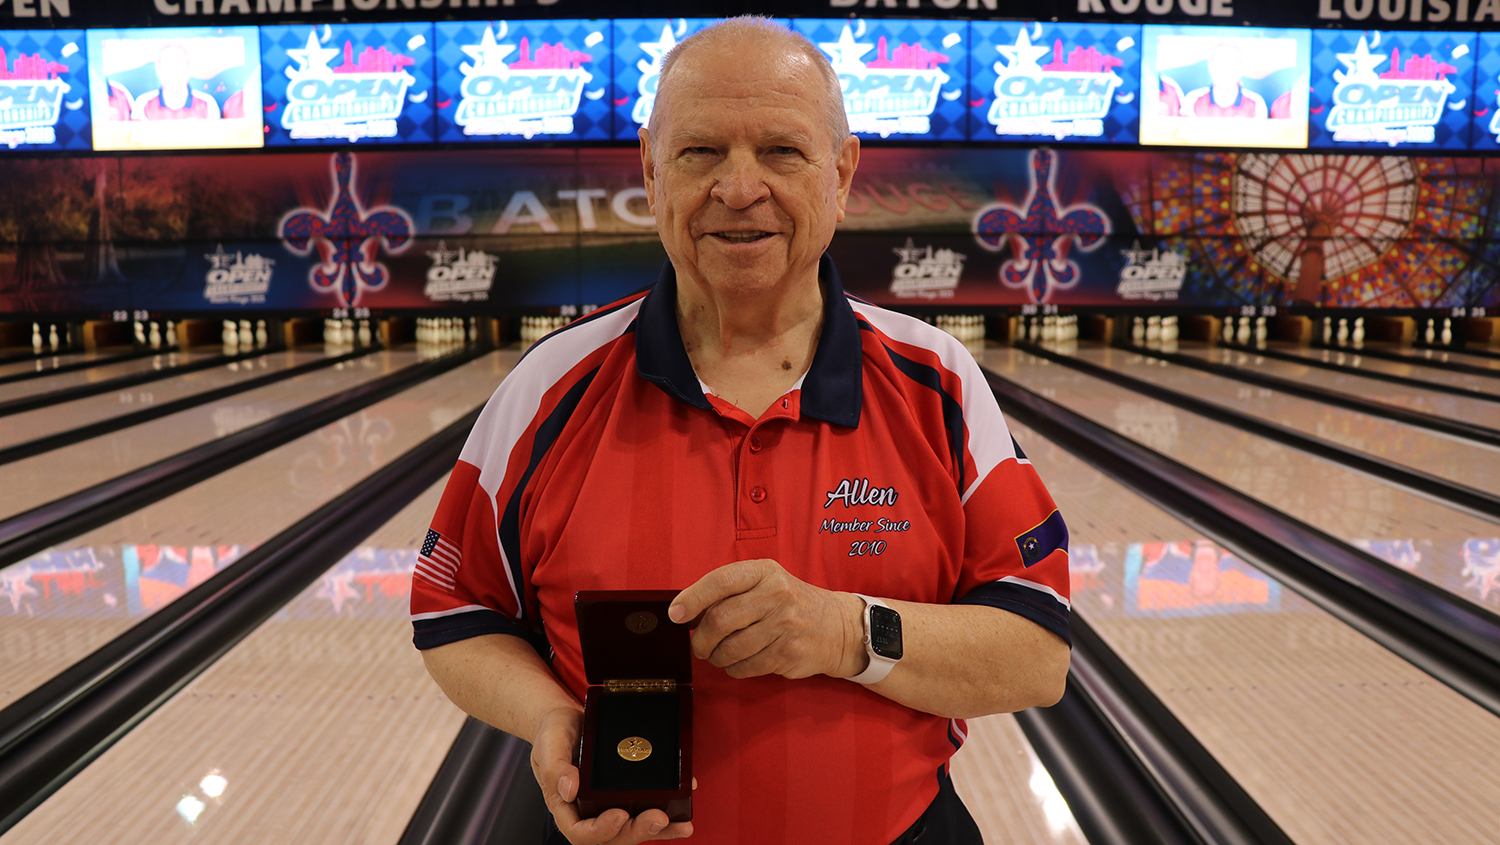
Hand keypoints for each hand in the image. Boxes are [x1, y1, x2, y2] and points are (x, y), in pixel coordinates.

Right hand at [530, 707, 693, 842]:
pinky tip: (683, 812)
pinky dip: (666, 814)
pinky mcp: (623, 794)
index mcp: (566, 806)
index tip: (620, 815)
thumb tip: (569, 789)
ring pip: (632, 827)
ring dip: (658, 830)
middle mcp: (587, 811)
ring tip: (680, 825)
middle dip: (636, 830)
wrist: (566, 719)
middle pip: (613, 835)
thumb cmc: (554, 733)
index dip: (601, 830)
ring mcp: (607, 804)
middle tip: (658, 818)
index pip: (580, 832)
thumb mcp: (549, 744)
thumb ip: (555, 767)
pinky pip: (643, 809)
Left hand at [669, 559, 865, 679]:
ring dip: (716, 656)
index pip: (720, 581)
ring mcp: (784, 626)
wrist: (836, 627)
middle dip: (700, 638)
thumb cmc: (790, 603)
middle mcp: (776, 595)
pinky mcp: (788, 653)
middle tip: (698, 645)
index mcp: (764, 572)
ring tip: (718, 654)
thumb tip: (686, 612)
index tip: (675, 613)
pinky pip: (746, 666)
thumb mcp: (765, 583)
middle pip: (720, 620)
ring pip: (730, 648)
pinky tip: (738, 662)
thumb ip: (730, 592)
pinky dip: (733, 668)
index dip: (692, 598)